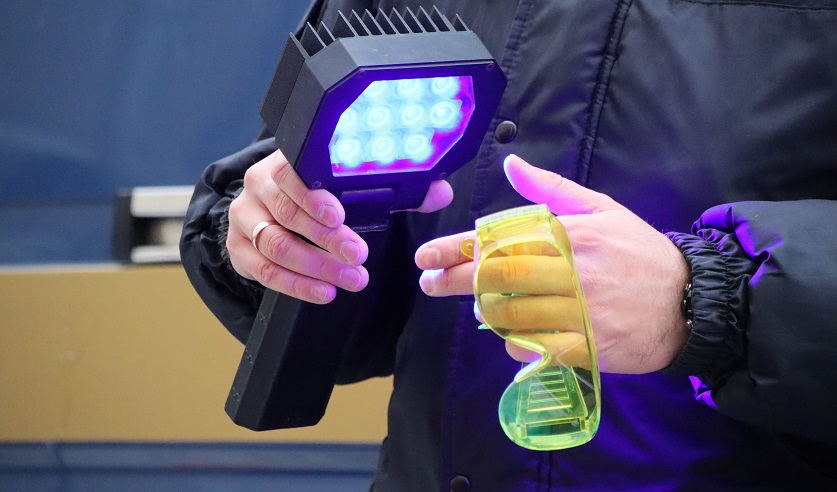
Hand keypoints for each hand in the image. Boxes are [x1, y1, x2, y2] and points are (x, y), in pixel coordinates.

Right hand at [228, 149, 452, 303]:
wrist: (268, 209)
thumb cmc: (318, 195)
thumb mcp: (351, 186)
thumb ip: (396, 188)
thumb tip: (439, 192)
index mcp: (283, 163)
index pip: (292, 174)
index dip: (315, 196)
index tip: (341, 216)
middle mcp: (257, 187)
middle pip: (287, 214)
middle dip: (326, 240)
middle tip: (359, 257)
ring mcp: (244, 219)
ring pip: (276, 245)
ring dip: (316, 266)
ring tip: (351, 280)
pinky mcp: (238, 250)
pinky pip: (264, 272)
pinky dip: (296, 285)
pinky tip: (324, 292)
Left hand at [416, 154, 689, 372]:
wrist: (691, 302)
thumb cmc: (639, 252)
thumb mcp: (602, 209)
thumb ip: (552, 188)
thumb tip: (511, 162)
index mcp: (572, 233)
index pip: (501, 239)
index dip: (455, 249)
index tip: (425, 257)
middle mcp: (573, 271)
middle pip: (497, 277)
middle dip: (454, 281)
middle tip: (429, 284)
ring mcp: (580, 312)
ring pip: (511, 314)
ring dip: (485, 312)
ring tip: (478, 307)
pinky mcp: (587, 348)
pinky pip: (533, 349)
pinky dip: (513, 344)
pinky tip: (511, 334)